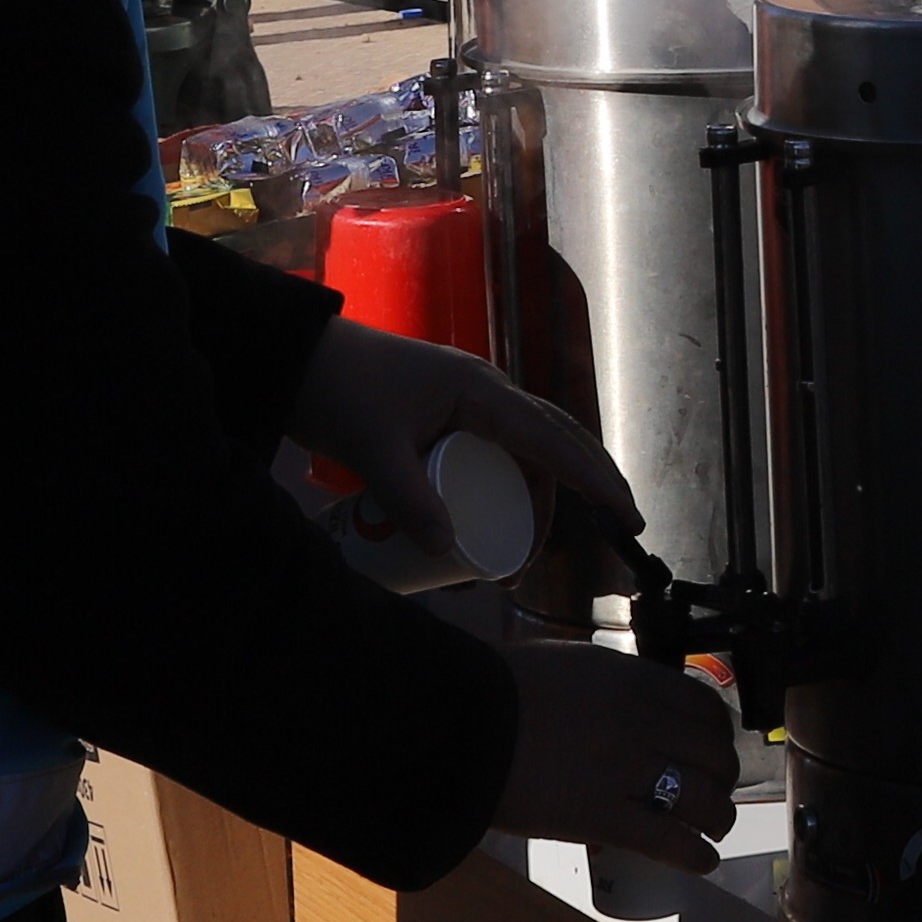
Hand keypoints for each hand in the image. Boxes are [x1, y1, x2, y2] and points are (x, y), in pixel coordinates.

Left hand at [291, 320, 639, 589]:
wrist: (296, 357)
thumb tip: (448, 555)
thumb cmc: (338, 389)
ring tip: (518, 563)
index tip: (626, 515)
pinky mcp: (447, 418)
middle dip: (586, 487)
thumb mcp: (372, 449)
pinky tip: (491, 528)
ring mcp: (468, 404)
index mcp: (480, 393)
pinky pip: (496, 455)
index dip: (594, 480)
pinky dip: (506, 491)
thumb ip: (408, 499)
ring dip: (536, 502)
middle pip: (554, 444)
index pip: (553, 441)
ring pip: (526, 453)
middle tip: (612, 532)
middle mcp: (486, 395)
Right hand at [494, 637, 743, 868]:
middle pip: (714, 757)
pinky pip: (669, 840)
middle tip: (713, 793)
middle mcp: (643, 722)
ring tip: (712, 829)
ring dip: (717, 818)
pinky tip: (701, 861)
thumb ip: (616, 687)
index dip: (718, 736)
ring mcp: (625, 770)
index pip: (706, 709)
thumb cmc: (503, 689)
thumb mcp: (575, 667)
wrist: (462, 720)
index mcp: (636, 681)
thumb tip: (638, 707)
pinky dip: (694, 854)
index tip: (713, 750)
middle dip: (721, 779)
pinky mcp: (602, 815)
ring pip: (704, 799)